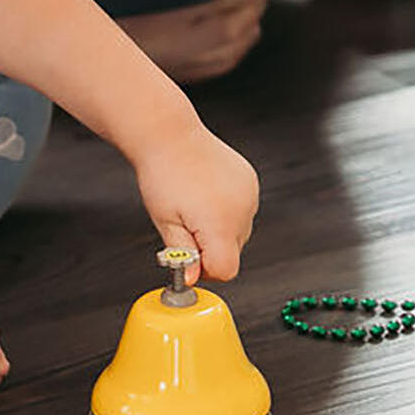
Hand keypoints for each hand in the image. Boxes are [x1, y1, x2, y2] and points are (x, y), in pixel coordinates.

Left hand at [132, 125, 258, 281]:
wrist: (170, 135)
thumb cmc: (162, 173)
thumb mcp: (166, 222)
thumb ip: (183, 255)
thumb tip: (192, 279)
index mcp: (220, 223)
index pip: (226, 270)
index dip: (206, 270)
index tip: (189, 259)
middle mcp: (242, 210)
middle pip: (233, 252)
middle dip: (210, 247)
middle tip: (185, 224)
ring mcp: (250, 195)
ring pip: (239, 232)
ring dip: (219, 228)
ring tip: (195, 205)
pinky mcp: (251, 182)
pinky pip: (243, 210)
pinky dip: (227, 210)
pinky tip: (207, 194)